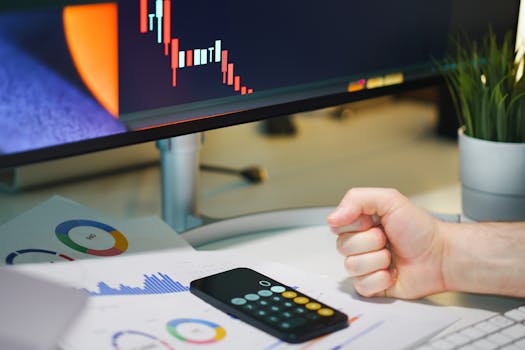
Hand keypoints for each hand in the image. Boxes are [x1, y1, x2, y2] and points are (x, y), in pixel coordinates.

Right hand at [327, 188, 446, 298]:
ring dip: (377, 260)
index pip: (337, 225)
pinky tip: (392, 272)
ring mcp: (365, 265)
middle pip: (342, 246)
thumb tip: (332, 217)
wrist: (441, 256)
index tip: (373, 221)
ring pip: (351, 266)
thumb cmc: (420, 229)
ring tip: (392, 256)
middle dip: (369, 242)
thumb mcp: (389, 199)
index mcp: (360, 222)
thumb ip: (356, 199)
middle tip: (387, 239)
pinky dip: (380, 279)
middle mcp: (360, 243)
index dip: (355, 224)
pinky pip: (361, 285)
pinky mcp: (372, 285)